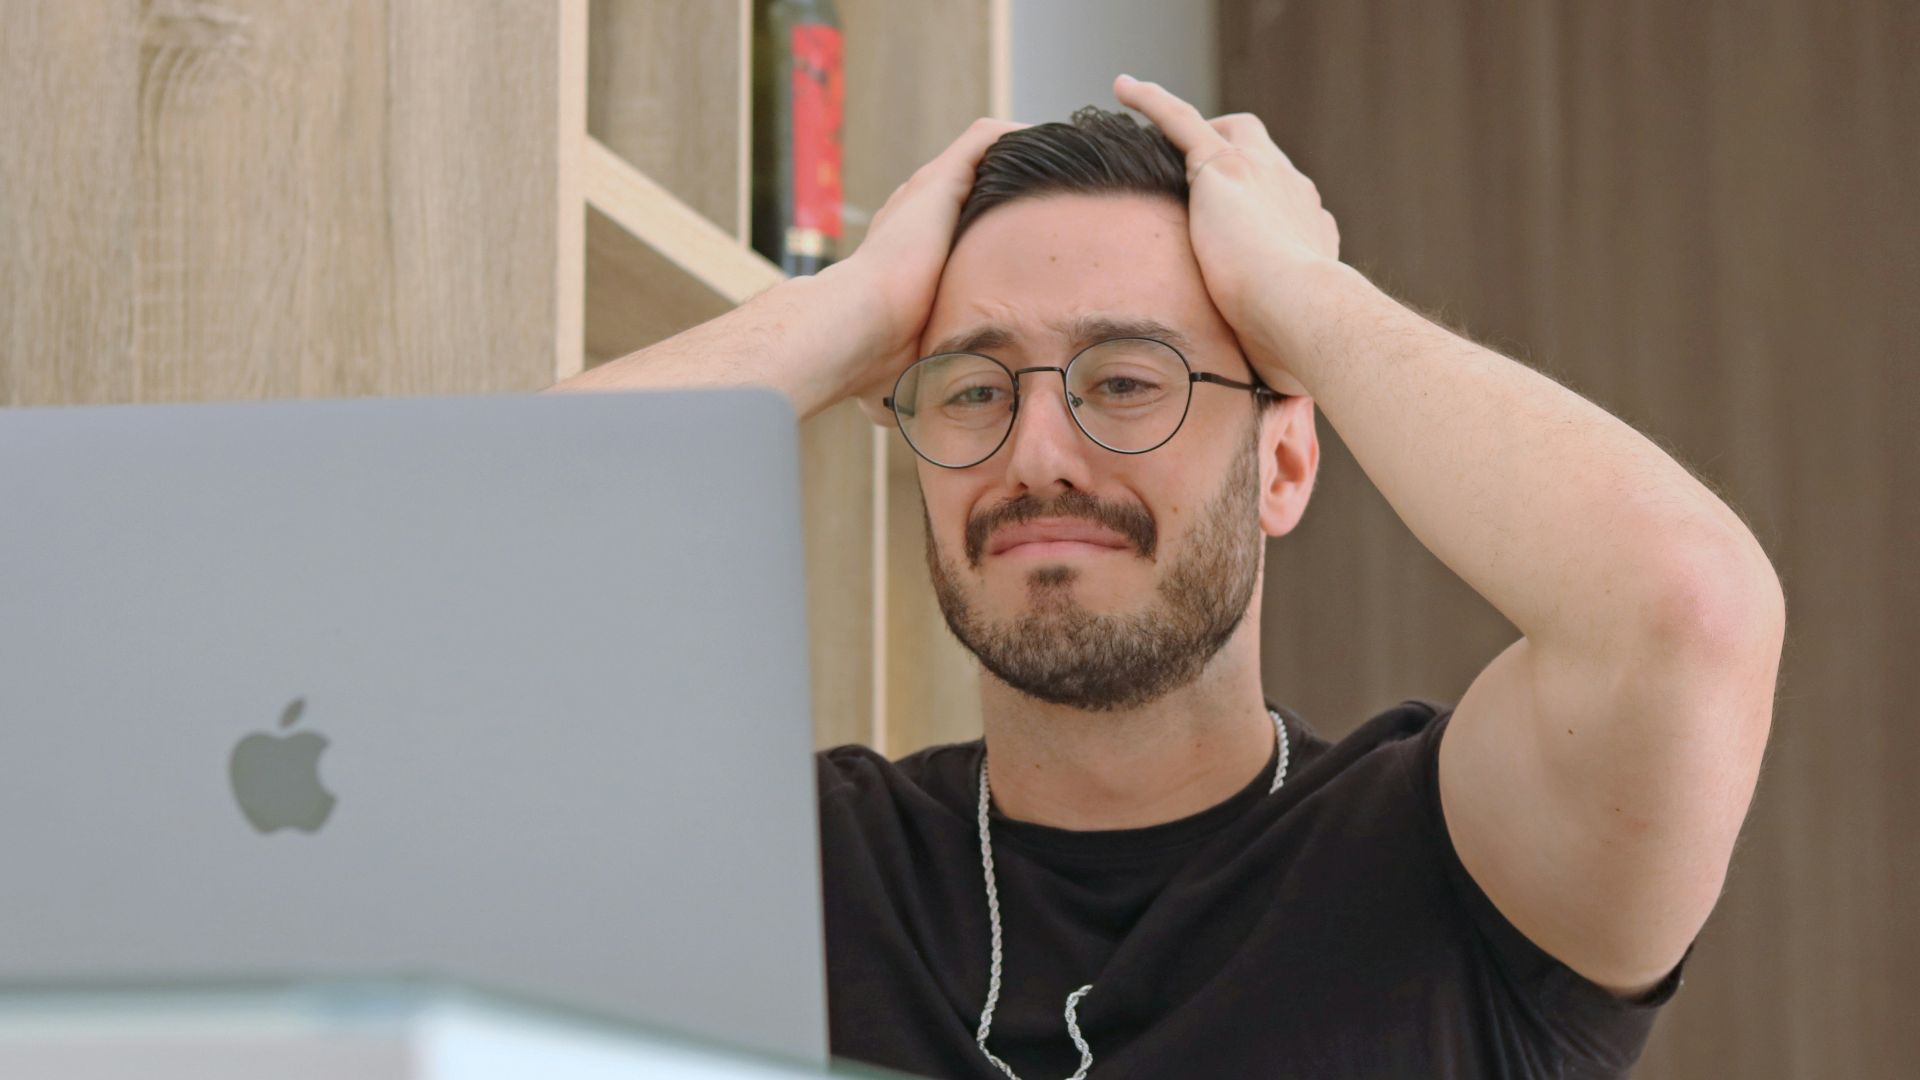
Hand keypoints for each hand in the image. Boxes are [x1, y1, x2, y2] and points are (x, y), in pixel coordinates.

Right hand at [833, 117, 1030, 425]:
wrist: (851, 332)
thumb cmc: (872, 366)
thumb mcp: (904, 377)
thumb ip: (918, 385)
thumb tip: (921, 421)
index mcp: (903, 258)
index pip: (947, 233)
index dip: (985, 235)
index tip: (1020, 248)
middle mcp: (911, 218)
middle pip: (966, 189)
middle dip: (1009, 194)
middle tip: (1056, 203)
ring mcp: (922, 196)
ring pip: (978, 158)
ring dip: (1018, 160)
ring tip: (1061, 165)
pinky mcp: (937, 182)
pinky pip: (984, 140)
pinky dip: (1015, 136)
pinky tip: (1049, 142)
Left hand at [1111, 75, 1341, 397]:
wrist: (1309, 317)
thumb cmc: (1305, 351)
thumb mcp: (1289, 356)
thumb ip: (1276, 364)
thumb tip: (1274, 406)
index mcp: (1311, 236)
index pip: (1287, 210)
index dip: (1263, 214)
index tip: (1242, 231)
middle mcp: (1294, 195)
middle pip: (1263, 162)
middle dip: (1237, 164)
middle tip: (1202, 178)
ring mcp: (1262, 175)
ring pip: (1226, 132)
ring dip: (1196, 127)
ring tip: (1160, 129)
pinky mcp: (1223, 167)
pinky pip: (1181, 120)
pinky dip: (1152, 102)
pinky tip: (1122, 90)